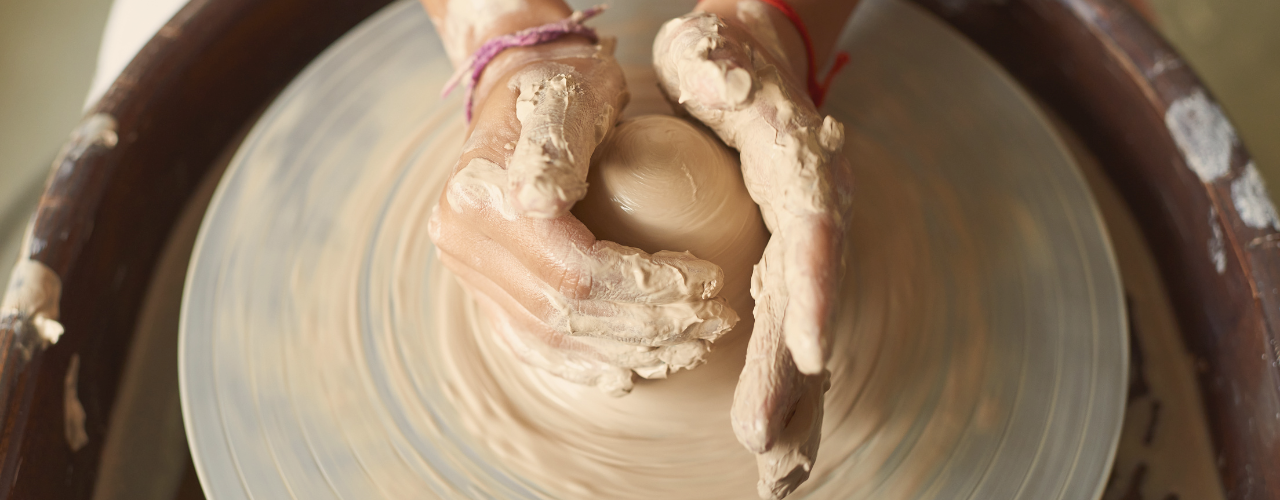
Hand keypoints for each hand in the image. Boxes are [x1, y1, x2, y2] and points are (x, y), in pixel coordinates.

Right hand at [429, 35, 740, 395]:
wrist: (522, 87)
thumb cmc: (562, 84)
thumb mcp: (567, 97)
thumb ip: (553, 146)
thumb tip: (540, 200)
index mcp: (482, 199)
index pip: (576, 270)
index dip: (647, 287)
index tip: (708, 281)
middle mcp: (465, 242)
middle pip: (568, 313)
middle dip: (651, 325)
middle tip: (715, 320)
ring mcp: (469, 271)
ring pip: (554, 340)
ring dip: (630, 353)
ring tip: (692, 345)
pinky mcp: (484, 289)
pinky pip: (534, 345)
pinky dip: (588, 365)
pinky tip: (632, 372)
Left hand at [654, 5, 853, 498]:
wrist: (751, 59)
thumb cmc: (722, 57)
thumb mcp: (712, 54)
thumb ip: (714, 70)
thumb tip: (709, 75)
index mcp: (803, 168)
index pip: (815, 233)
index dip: (814, 291)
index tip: (810, 352)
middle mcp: (816, 217)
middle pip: (810, 306)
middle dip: (792, 382)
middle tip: (768, 448)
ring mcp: (805, 248)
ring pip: (805, 337)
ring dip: (795, 408)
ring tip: (779, 475)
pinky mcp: (785, 269)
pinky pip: (787, 338)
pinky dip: (784, 394)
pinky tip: (776, 446)